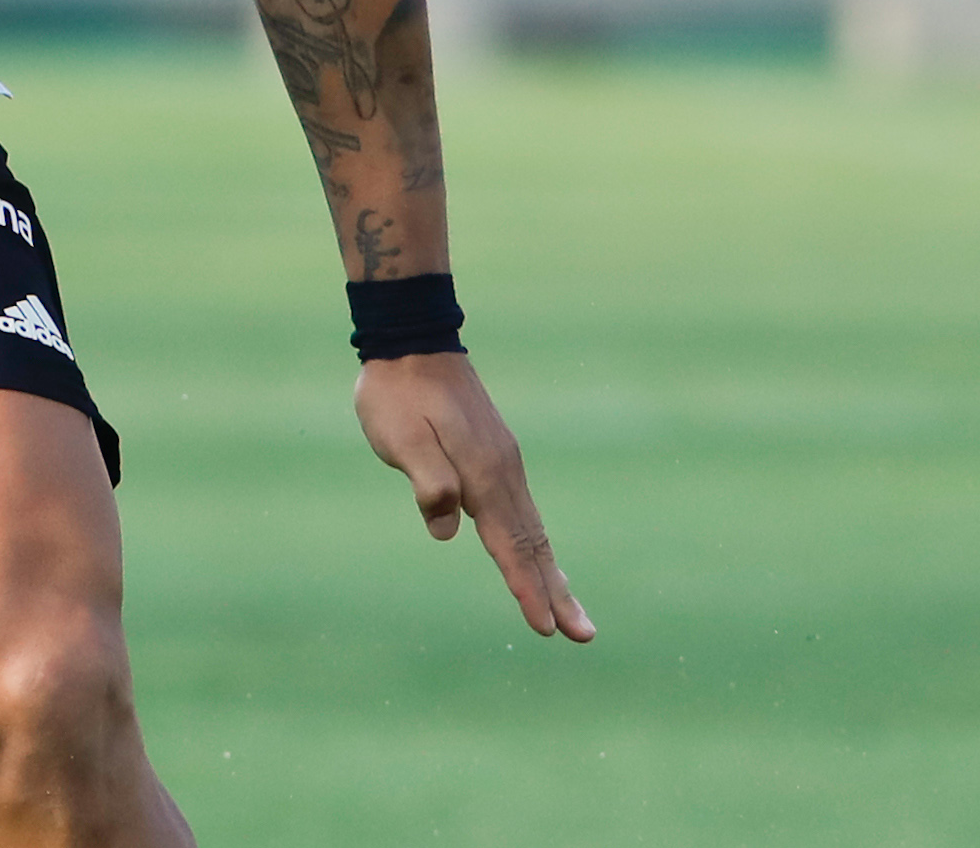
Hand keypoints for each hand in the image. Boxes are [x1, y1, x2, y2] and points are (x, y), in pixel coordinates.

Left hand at [354, 352, 595, 642]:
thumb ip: (428, 481)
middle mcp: (503, 473)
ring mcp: (503, 462)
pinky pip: (523, 510)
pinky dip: (536, 542)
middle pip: (534, 544)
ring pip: (533, 528)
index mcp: (482, 474)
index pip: (508, 544)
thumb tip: (449, 530)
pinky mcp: (495, 454)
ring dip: (552, 572)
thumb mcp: (401, 438)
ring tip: (571, 609)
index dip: (525, 587)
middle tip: (583, 636)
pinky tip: (537, 554)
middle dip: (556, 592)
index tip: (544, 628)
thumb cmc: (397, 393)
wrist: (412, 343)